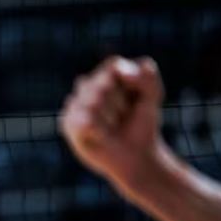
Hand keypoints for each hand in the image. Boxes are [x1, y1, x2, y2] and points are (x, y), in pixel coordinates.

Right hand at [59, 55, 169, 199]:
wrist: (135, 156)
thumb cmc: (142, 124)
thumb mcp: (152, 96)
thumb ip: (146, 76)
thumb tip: (120, 70)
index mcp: (107, 74)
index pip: (112, 65)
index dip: (127, 82)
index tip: (137, 99)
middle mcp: (88, 86)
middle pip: (101, 84)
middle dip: (118, 104)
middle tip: (123, 117)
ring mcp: (75, 103)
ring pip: (91, 102)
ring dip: (108, 118)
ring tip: (112, 127)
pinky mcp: (68, 122)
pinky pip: (81, 119)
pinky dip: (97, 129)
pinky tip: (102, 135)